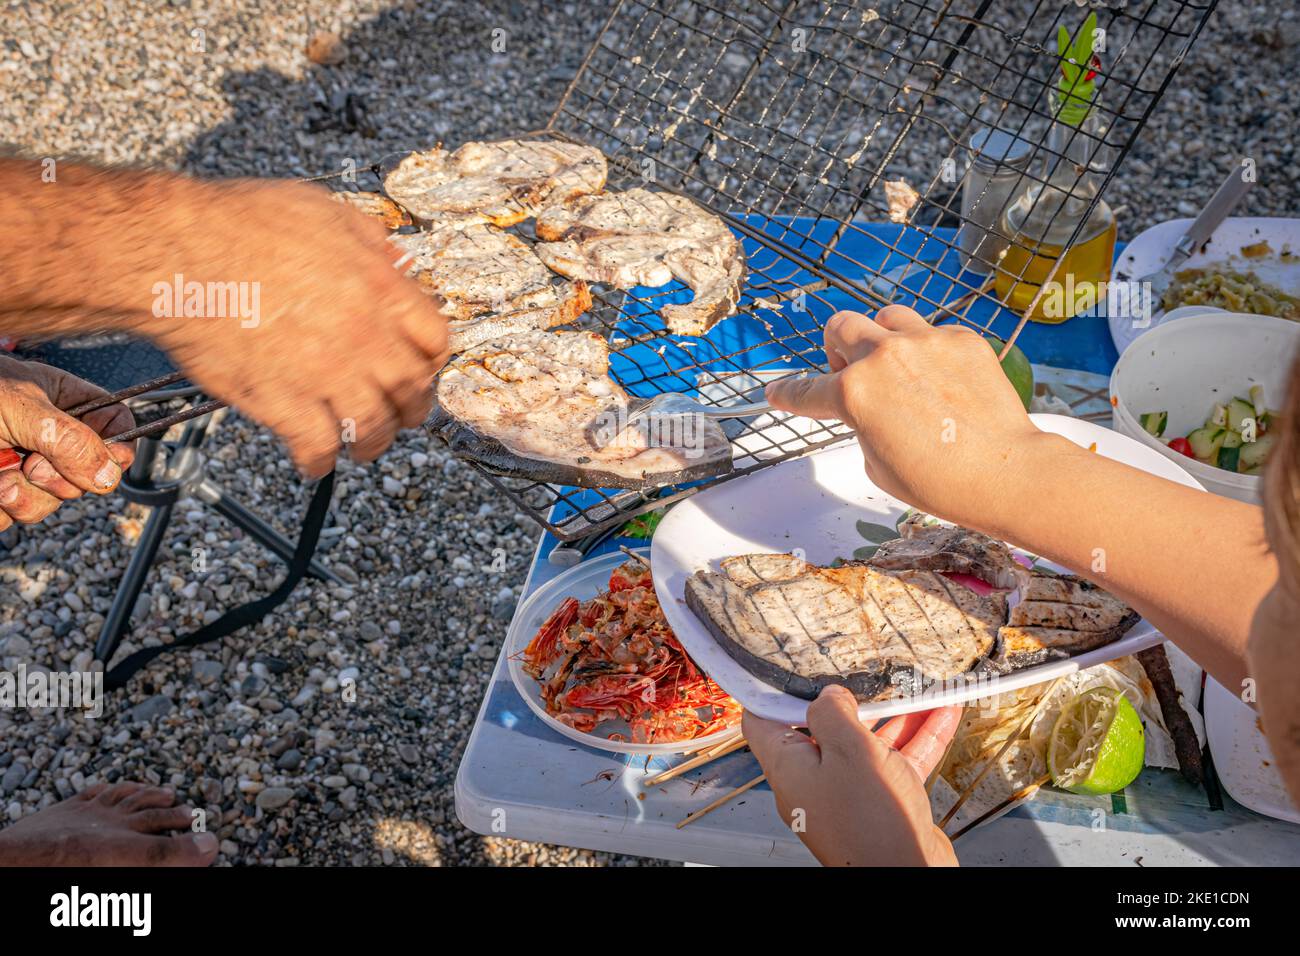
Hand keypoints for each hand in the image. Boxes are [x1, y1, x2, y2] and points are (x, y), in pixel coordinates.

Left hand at [0, 357, 134, 530]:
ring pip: (53, 503)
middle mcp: (53, 438)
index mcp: (68, 403)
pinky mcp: (3, 494)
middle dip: (57, 477)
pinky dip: (1, 509)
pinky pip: (17, 518)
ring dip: (24, 497)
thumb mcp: (20, 407)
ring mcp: (28, 468)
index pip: (119, 428)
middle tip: (30, 462)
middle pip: (89, 476)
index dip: (119, 450)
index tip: (104, 464)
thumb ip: (68, 438)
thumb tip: (110, 474)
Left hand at [0, 782, 215, 866]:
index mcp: (129, 837)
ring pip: (123, 797)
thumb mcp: (128, 864)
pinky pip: (90, 794)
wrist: (22, 857)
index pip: (168, 834)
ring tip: (158, 790)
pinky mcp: (64, 810)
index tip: (208, 840)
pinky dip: (105, 789)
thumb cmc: (69, 870)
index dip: (190, 839)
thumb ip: (167, 857)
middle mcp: (113, 820)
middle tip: (187, 810)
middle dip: (170, 811)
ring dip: (144, 793)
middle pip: (149, 811)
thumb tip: (210, 845)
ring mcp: (89, 812)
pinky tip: (108, 788)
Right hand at [151, 180, 449, 476]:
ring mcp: (326, 374)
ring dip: (371, 442)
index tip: (420, 366)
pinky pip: (318, 448)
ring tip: (361, 445)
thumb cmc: (238, 224)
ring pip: (373, 428)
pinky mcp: (284, 404)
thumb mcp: (326, 212)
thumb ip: (370, 243)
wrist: (175, 253)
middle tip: (400, 413)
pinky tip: (314, 459)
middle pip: (413, 390)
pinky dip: (320, 461)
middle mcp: (364, 336)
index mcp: (380, 289)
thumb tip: (396, 260)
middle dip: (410, 407)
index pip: (436, 340)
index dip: (430, 359)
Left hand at [744, 686, 960, 865]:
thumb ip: (833, 713)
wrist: (909, 874)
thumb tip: (828, 694)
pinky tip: (942, 715)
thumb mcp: (849, 751)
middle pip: (823, 729)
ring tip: (916, 688)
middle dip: (851, 700)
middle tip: (869, 674)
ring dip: (894, 716)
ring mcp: (846, 795)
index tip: (789, 667)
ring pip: (866, 745)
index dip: (772, 692)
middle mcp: (812, 782)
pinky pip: (894, 764)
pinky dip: (916, 740)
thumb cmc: (871, 823)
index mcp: (789, 767)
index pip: (763, 722)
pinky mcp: (879, 805)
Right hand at [766, 307, 1043, 529]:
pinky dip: (928, 352)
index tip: (777, 392)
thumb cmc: (939, 481)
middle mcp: (884, 358)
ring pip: (886, 318)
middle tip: (850, 374)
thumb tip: (869, 408)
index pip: (806, 390)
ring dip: (881, 339)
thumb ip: (861, 423)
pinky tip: (942, 382)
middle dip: (836, 350)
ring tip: (897, 369)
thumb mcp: (876, 463)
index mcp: (853, 393)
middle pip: (840, 327)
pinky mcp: (963, 339)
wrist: (1005, 473)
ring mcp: (926, 342)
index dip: (788, 393)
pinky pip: (932, 332)